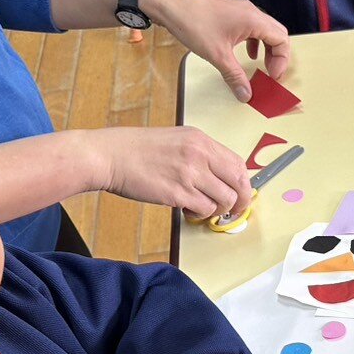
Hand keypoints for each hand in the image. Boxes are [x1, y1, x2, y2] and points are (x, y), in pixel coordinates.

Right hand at [88, 126, 252, 219]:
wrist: (108, 155)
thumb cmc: (136, 149)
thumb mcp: (176, 140)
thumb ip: (200, 155)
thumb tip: (221, 176)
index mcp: (200, 140)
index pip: (238, 164)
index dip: (245, 184)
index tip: (241, 194)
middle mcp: (199, 154)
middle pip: (238, 183)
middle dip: (240, 202)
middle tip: (232, 211)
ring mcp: (189, 173)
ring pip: (224, 200)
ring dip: (217, 209)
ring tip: (200, 206)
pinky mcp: (177, 193)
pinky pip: (204, 209)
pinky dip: (200, 213)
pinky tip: (187, 208)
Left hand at [140, 0, 291, 102]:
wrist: (168, 3)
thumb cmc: (192, 22)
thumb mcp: (216, 55)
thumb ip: (235, 76)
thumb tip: (246, 94)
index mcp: (253, 19)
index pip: (282, 39)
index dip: (282, 60)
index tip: (272, 76)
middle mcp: (250, 12)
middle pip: (277, 33)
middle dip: (277, 55)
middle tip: (270, 73)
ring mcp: (240, 10)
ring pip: (264, 30)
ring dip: (266, 48)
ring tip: (260, 65)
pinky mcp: (231, 11)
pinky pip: (251, 27)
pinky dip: (254, 42)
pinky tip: (245, 53)